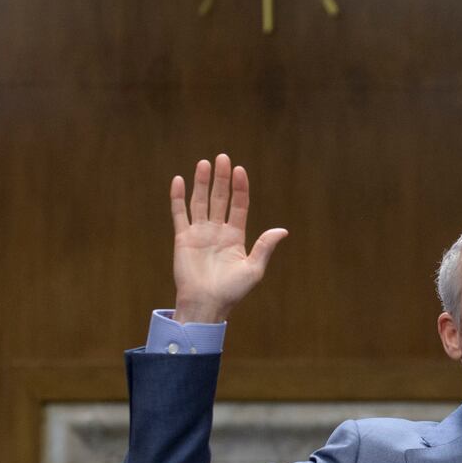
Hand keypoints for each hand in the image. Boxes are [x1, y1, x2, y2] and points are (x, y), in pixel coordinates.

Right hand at [169, 154, 287, 322]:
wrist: (206, 305)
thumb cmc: (231, 291)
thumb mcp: (253, 269)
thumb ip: (264, 247)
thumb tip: (283, 230)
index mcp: (235, 237)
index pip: (239, 206)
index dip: (240, 188)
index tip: (241, 170)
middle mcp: (217, 231)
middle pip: (220, 199)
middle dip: (222, 179)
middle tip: (222, 157)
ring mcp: (200, 233)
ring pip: (200, 201)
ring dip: (202, 183)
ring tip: (204, 163)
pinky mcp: (183, 238)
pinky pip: (180, 214)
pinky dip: (178, 197)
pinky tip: (179, 180)